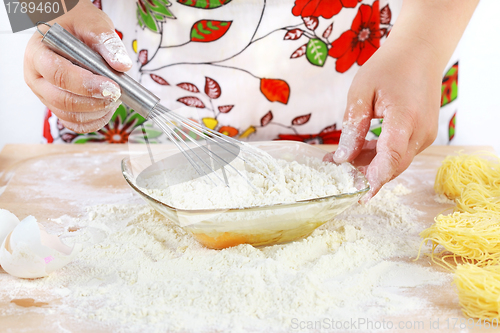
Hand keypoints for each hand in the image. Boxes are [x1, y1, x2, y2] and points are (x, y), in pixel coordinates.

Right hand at [24, 0, 131, 132]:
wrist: (71, 30)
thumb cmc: (77, 25)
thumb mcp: (92, 23)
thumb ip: (106, 42)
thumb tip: (122, 65)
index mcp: (38, 54)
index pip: (58, 75)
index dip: (86, 85)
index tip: (112, 86)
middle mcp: (36, 78)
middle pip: (62, 100)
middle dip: (94, 102)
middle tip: (117, 93)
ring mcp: (45, 95)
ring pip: (69, 115)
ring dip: (96, 112)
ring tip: (114, 99)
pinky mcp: (58, 106)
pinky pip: (74, 123)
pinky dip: (93, 121)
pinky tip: (108, 109)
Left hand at [324, 36, 441, 202]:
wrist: (420, 53)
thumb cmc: (388, 67)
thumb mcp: (361, 92)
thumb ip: (353, 127)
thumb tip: (342, 158)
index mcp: (405, 118)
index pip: (391, 157)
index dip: (375, 178)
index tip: (358, 193)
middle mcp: (420, 131)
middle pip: (392, 166)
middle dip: (364, 175)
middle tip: (336, 176)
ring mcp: (424, 135)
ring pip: (395, 162)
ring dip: (369, 166)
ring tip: (340, 163)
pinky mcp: (422, 135)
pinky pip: (399, 153)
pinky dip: (379, 156)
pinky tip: (358, 153)